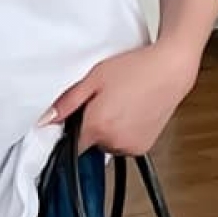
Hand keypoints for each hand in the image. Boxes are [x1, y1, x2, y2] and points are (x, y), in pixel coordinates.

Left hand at [45, 43, 200, 154]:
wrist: (170, 69)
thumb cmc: (135, 69)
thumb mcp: (94, 78)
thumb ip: (68, 102)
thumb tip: (46, 119)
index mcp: (98, 126)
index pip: (71, 144)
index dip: (69, 130)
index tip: (73, 118)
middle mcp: (115, 141)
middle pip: (89, 143)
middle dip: (91, 125)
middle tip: (102, 101)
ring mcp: (131, 146)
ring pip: (107, 145)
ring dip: (108, 131)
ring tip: (120, 104)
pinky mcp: (144, 147)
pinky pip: (123, 144)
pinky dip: (123, 133)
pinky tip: (131, 113)